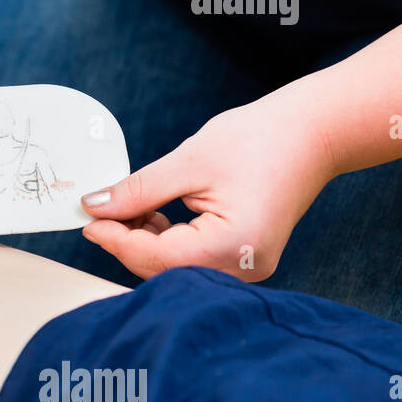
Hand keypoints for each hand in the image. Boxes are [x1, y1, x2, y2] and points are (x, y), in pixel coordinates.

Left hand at [79, 93, 336, 280]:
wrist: (315, 132)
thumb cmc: (261, 139)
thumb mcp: (187, 162)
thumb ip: (137, 190)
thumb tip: (95, 206)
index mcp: (232, 246)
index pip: (156, 257)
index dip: (115, 240)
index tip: (86, 220)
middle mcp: (243, 268)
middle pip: (164, 269)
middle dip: (126, 242)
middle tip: (99, 212)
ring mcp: (247, 267)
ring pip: (175, 267)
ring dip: (145, 241)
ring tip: (131, 205)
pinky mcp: (244, 258)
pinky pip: (192, 259)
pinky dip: (166, 240)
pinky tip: (154, 213)